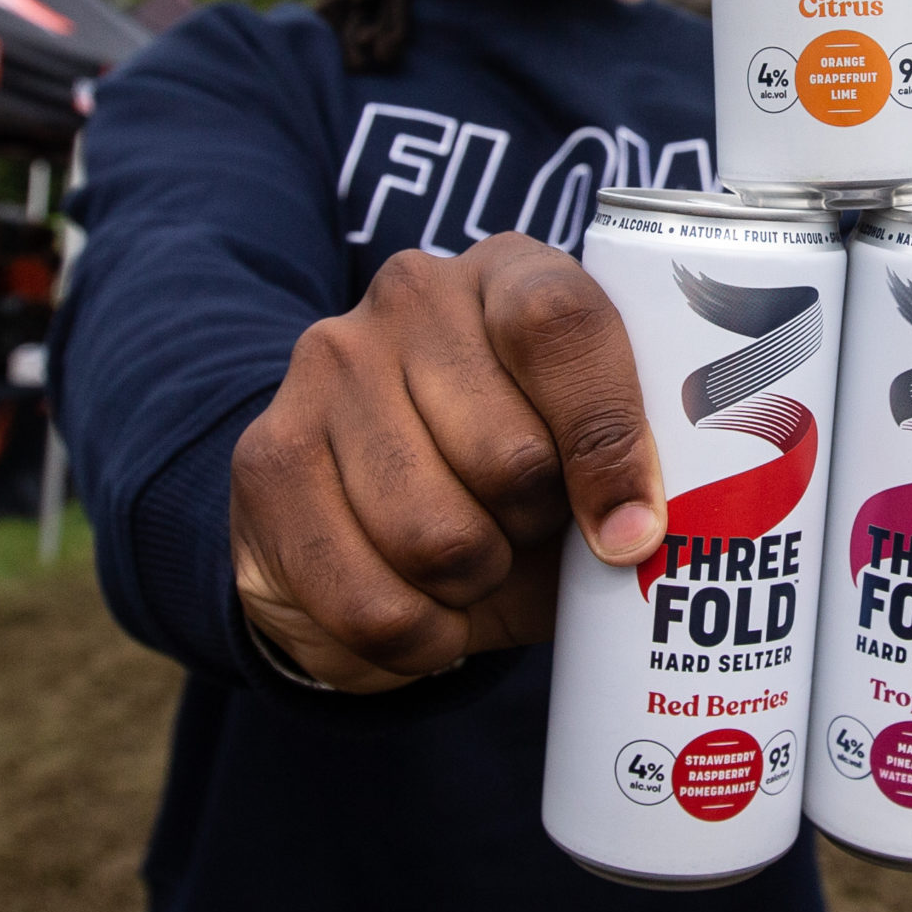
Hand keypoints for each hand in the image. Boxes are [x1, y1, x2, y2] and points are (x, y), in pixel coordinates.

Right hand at [229, 234, 665, 692]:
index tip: (633, 531)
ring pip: (435, 536)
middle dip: (534, 530)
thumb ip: (629, 477)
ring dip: (473, 586)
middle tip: (527, 531)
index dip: (606, 436)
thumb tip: (644, 533)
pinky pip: (368, 598)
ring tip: (473, 564)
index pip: (561, 324)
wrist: (367, 517)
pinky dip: (416, 638)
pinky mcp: (267, 454)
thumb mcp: (584, 468)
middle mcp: (412, 295)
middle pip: (508, 452)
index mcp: (512, 273)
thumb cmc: (517, 488)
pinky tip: (421, 611)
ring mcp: (328, 365)